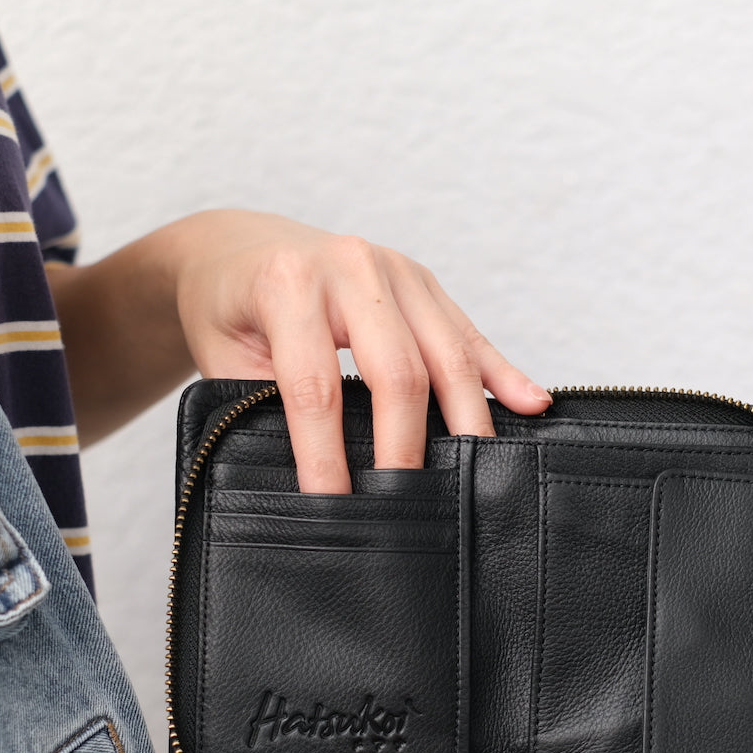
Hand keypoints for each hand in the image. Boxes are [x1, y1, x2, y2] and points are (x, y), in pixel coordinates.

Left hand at [52, 210, 551, 479]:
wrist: (233, 247)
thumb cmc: (227, 310)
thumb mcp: (222, 358)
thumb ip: (260, 405)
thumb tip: (315, 475)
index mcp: (288, 285)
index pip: (316, 385)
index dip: (327, 453)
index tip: (334, 505)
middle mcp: (351, 267)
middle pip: (397, 370)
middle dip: (405, 445)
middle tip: (407, 504)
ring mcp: (396, 270)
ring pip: (446, 352)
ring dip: (465, 418)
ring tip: (478, 472)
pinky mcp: (423, 281)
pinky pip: (468, 332)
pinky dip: (501, 372)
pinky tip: (531, 403)